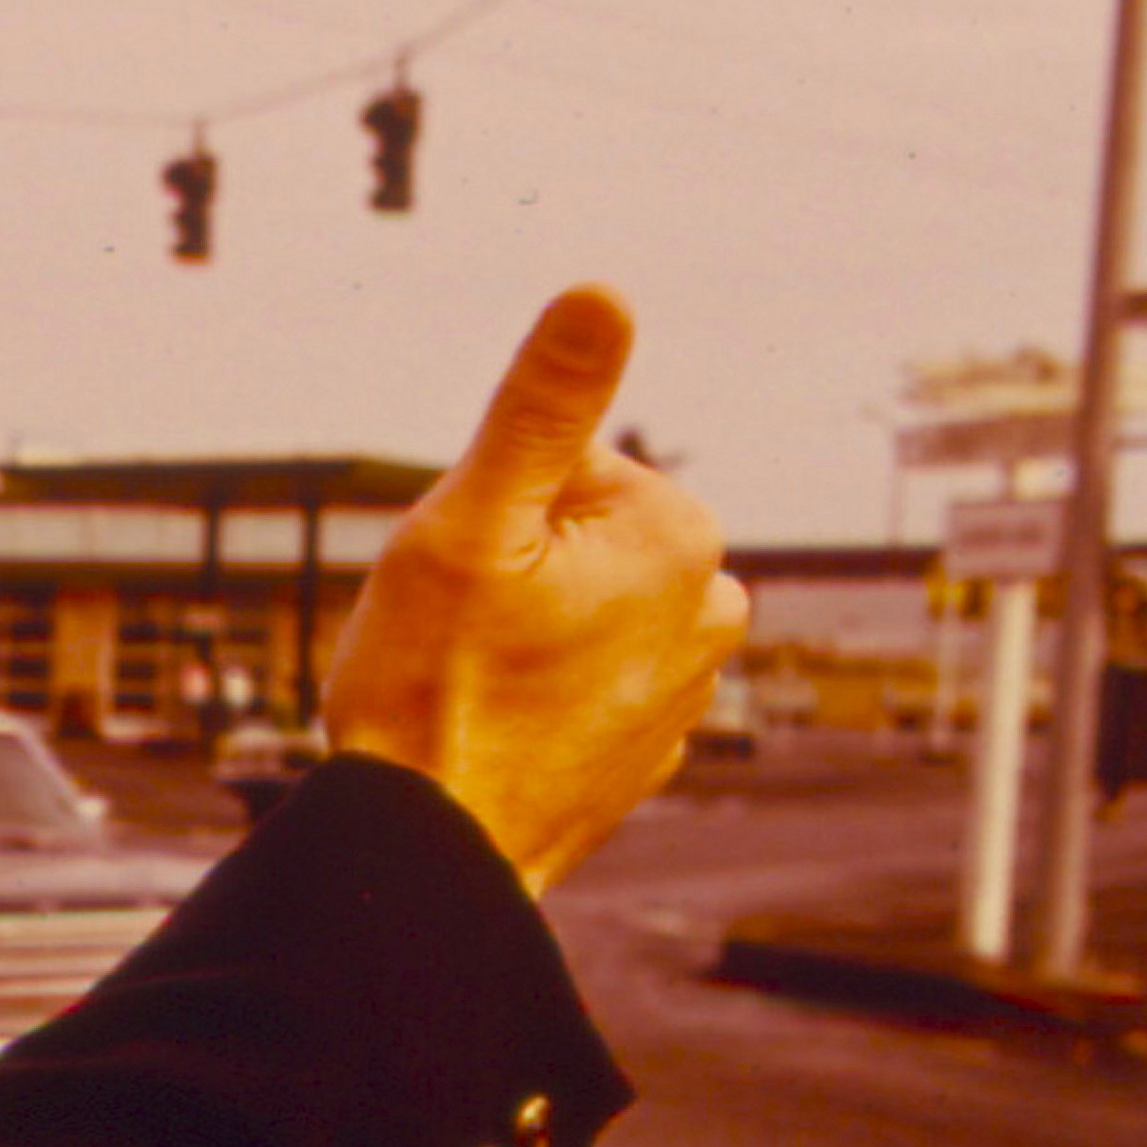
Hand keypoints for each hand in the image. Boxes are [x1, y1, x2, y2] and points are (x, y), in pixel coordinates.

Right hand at [323, 285, 741, 894]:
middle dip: (512, 568)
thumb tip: (603, 292)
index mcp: (678, 533)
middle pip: (581, 539)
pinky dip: (542, 697)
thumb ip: (542, 404)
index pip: (562, 470)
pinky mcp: (650, 753)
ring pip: (584, 612)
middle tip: (458, 634)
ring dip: (527, 631)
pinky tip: (494, 731)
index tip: (460, 577)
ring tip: (472, 686)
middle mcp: (711, 606)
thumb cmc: (436, 688)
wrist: (435, 854)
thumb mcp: (468, 522)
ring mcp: (687, 689)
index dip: (485, 511)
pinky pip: (589, 687)